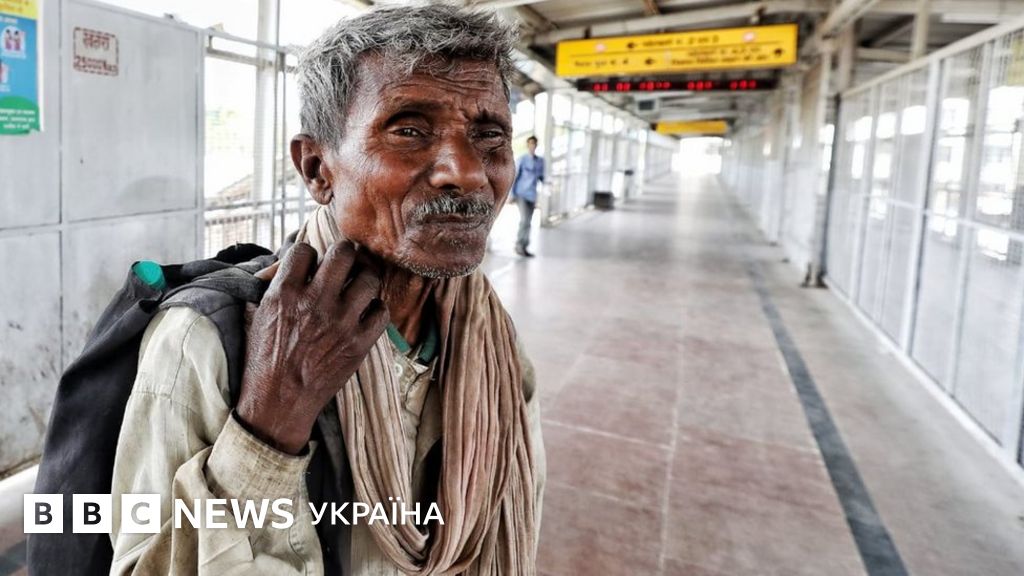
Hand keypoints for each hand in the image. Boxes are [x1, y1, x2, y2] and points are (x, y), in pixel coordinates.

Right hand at [236, 241, 388, 453]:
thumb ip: (274, 283)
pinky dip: (376, 309)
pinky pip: (382, 311)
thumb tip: (288, 257)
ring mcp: (340, 323)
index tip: (311, 264)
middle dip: (344, 254)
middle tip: (344, 263)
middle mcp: (315, 303)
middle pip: (344, 253)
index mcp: (285, 293)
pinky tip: (366, 313)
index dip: (309, 254)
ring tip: (358, 286)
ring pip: (369, 278)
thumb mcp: (257, 314)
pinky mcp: (359, 343)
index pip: (305, 249)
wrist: (278, 402)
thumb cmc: (264, 359)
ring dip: (364, 278)